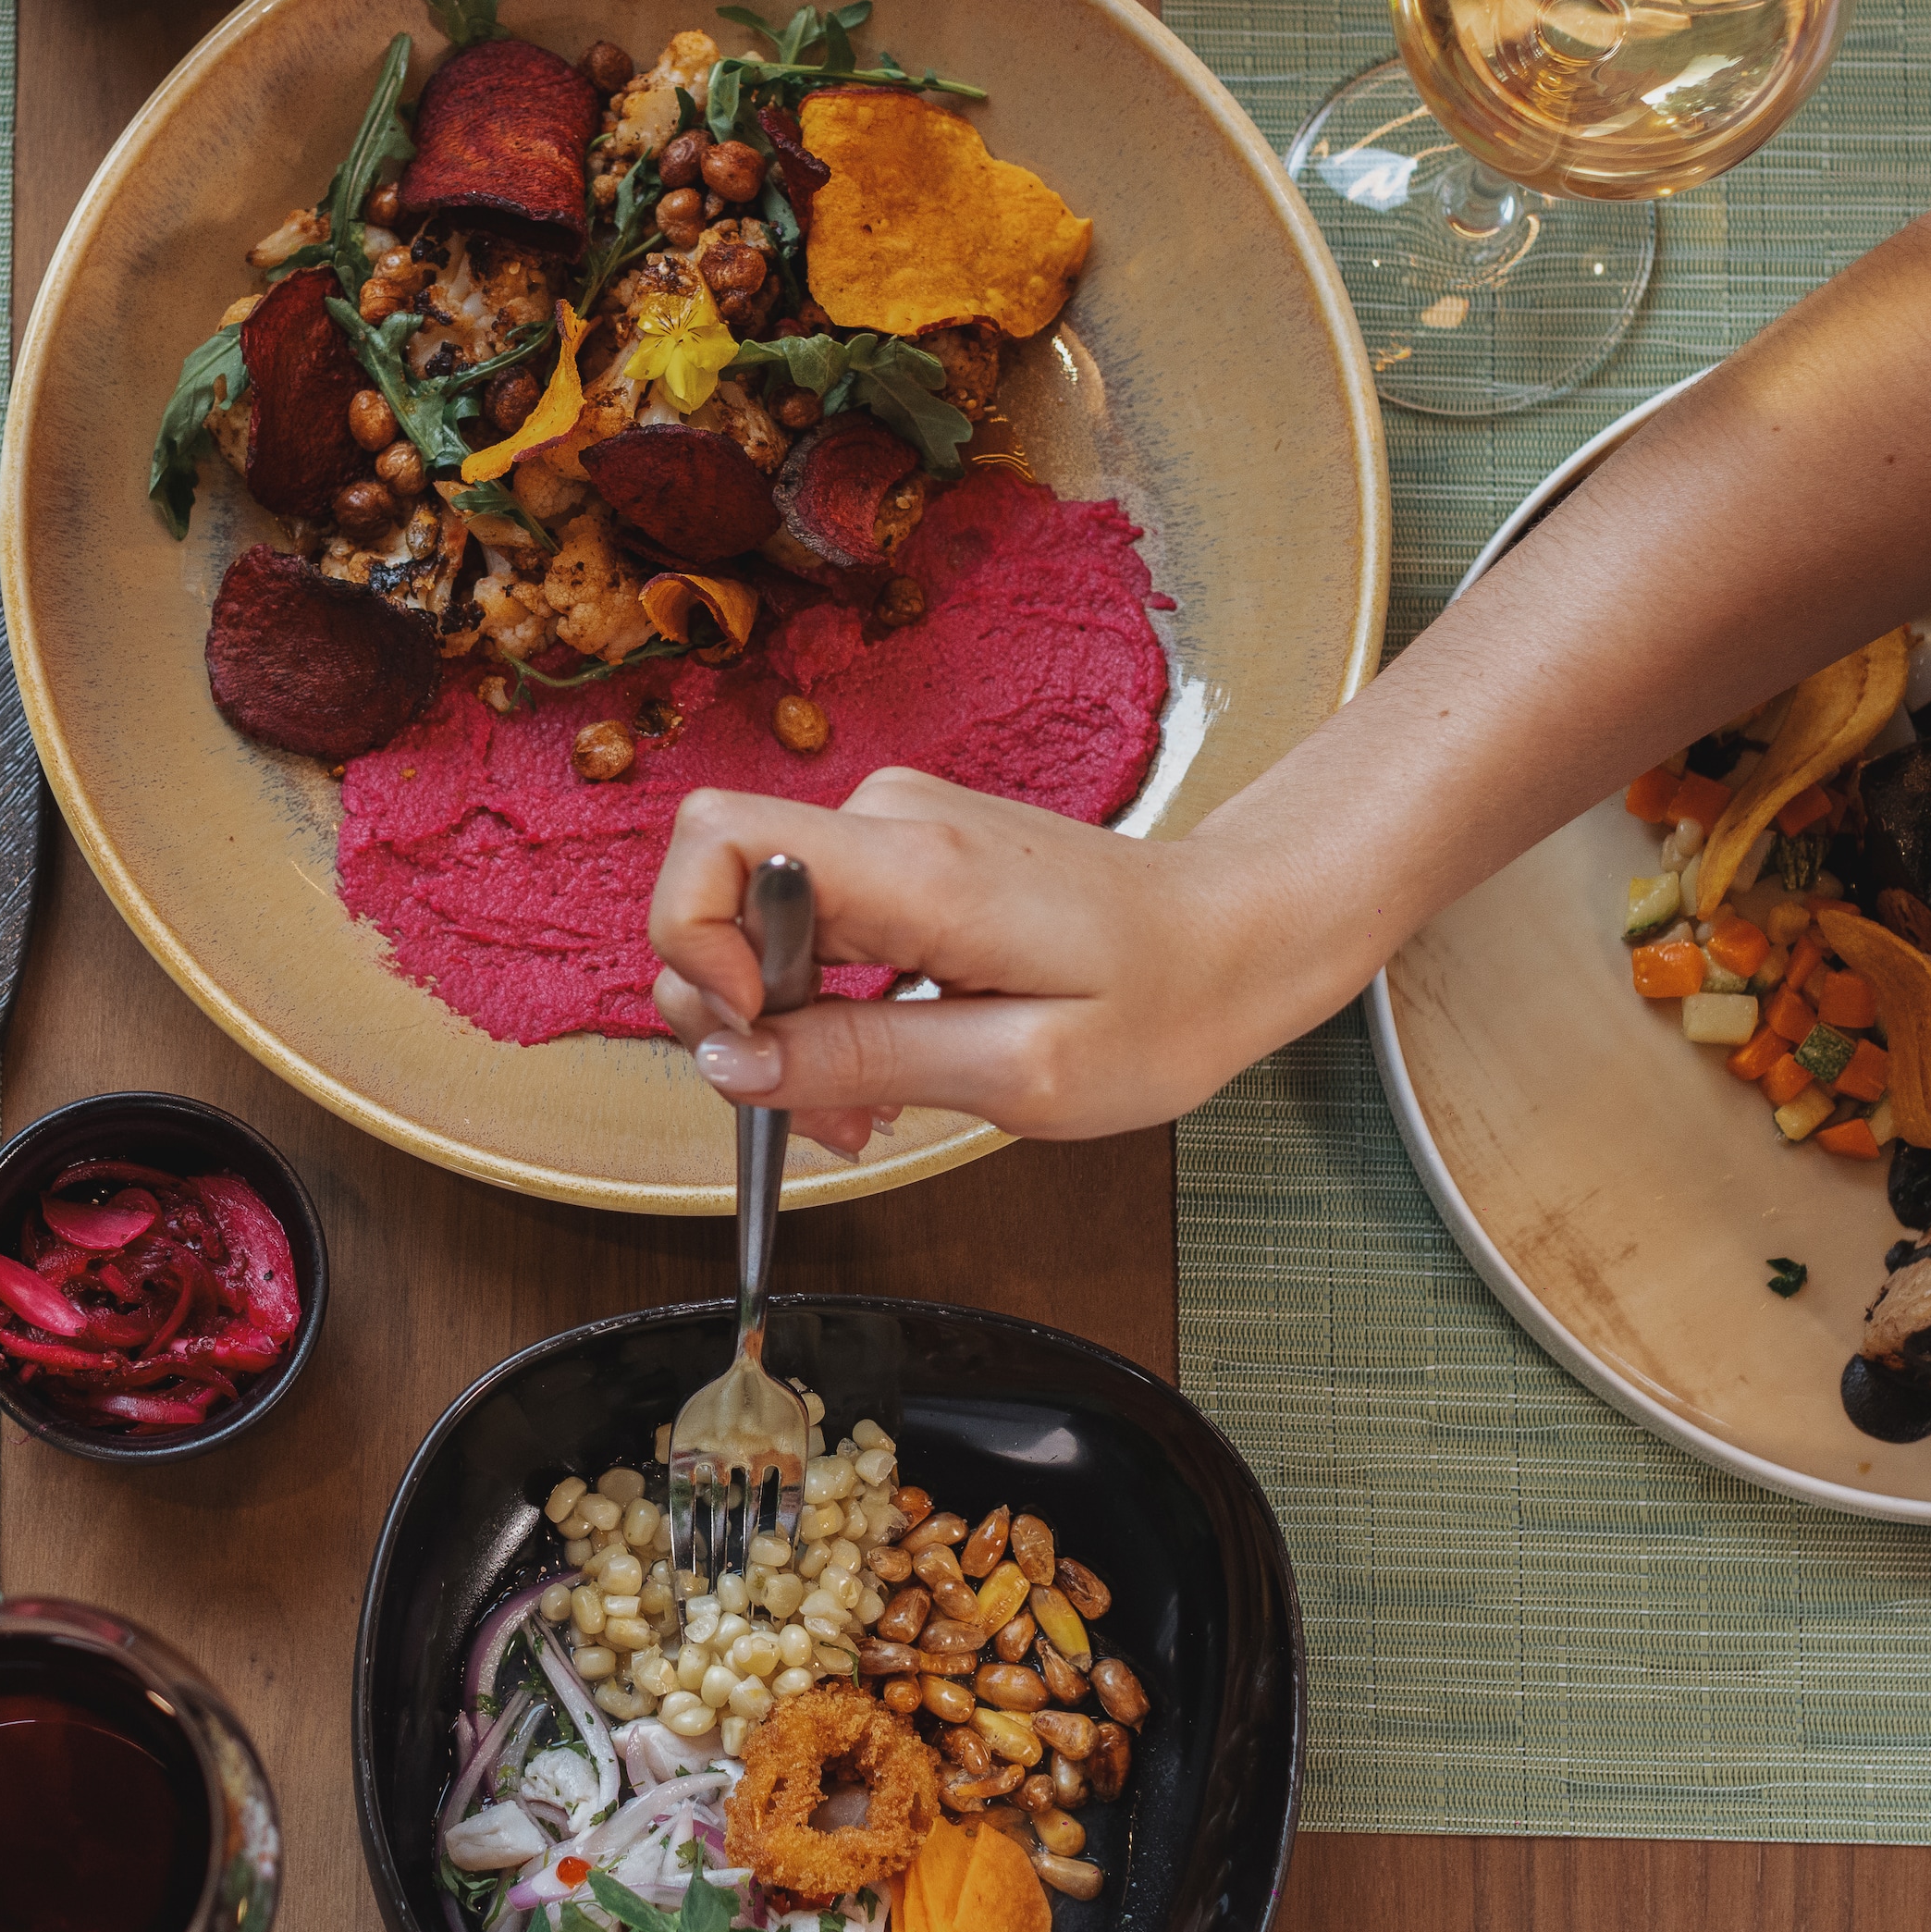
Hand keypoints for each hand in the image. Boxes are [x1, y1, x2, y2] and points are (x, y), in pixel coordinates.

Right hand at [644, 770, 1313, 1159]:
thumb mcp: (1018, 1073)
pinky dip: (818, 1002)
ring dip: (779, 1023)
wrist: (1240, 934)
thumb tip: (728, 1062)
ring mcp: (896, 827)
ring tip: (865, 1103)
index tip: (744, 1035)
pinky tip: (882, 1058)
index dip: (691, 940)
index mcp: (915, 864)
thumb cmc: (1162, 1003)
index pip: (716, 839)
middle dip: (730, 1015)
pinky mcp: (906, 851)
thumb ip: (860, 1060)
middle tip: (817, 1111)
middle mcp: (890, 820)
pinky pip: (810, 924)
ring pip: (756, 919)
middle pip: (716, 888)